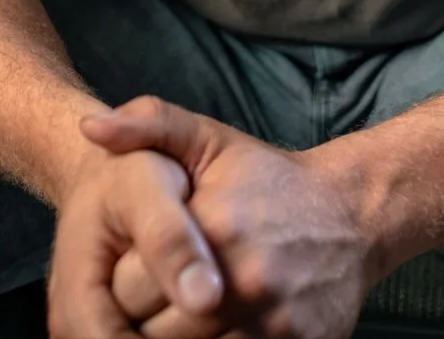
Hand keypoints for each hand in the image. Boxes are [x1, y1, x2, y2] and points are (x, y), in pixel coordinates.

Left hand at [84, 97, 374, 338]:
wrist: (353, 214)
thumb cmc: (270, 181)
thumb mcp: (210, 139)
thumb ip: (148, 126)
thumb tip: (91, 128)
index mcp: (214, 226)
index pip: (127, 285)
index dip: (117, 285)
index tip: (124, 275)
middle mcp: (244, 278)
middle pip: (152, 331)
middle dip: (139, 322)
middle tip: (148, 304)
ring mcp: (272, 321)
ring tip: (177, 314)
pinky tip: (212, 326)